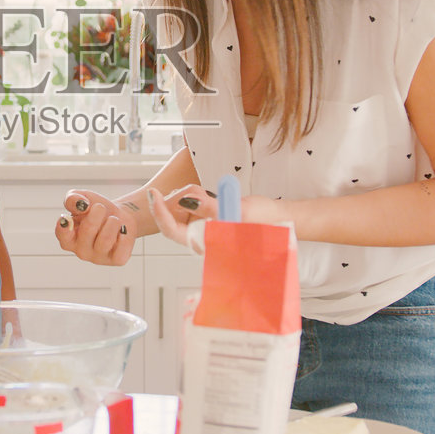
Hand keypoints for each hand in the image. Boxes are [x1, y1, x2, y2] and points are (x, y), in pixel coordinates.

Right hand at [53, 190, 137, 264]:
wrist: (120, 216)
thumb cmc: (96, 210)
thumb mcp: (83, 198)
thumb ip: (73, 199)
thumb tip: (80, 204)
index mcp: (69, 238)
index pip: (63, 236)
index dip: (64, 228)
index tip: (68, 219)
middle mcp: (81, 251)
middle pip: (88, 230)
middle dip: (97, 213)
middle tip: (101, 207)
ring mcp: (98, 258)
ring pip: (106, 239)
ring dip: (112, 222)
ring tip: (113, 220)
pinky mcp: (116, 260)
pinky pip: (122, 248)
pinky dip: (125, 234)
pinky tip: (122, 231)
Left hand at [146, 187, 289, 249]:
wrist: (279, 218)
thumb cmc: (262, 220)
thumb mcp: (236, 211)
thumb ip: (210, 207)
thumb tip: (187, 199)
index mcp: (204, 243)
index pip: (170, 230)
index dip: (160, 212)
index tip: (155, 193)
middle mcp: (200, 238)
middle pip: (173, 216)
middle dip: (180, 199)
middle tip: (199, 190)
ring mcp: (202, 228)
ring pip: (182, 207)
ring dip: (191, 195)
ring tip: (210, 194)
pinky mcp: (207, 218)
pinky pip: (193, 203)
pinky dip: (197, 196)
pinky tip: (209, 195)